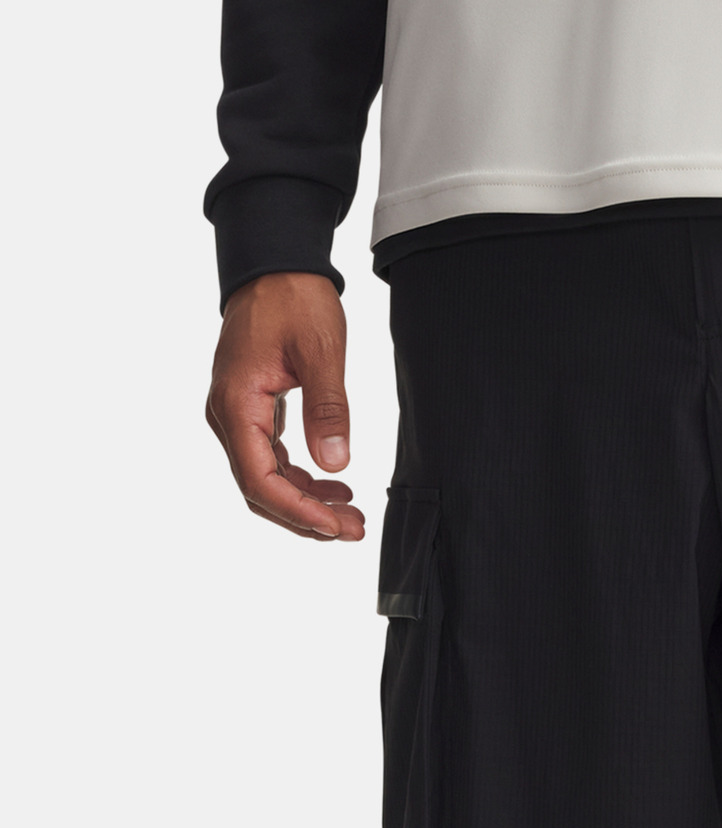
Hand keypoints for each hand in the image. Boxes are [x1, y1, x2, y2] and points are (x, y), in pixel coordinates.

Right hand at [206, 273, 364, 541]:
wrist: (273, 264)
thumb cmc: (292, 298)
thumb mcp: (321, 351)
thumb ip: (327, 409)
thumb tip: (334, 463)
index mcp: (236, 404)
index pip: (260, 480)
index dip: (298, 511)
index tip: (336, 526)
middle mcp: (227, 415)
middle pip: (260, 489)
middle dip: (306, 517)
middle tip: (354, 529)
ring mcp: (236, 414)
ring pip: (265, 479)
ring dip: (306, 503)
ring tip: (350, 515)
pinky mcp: (251, 411)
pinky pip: (271, 459)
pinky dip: (301, 480)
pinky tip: (334, 487)